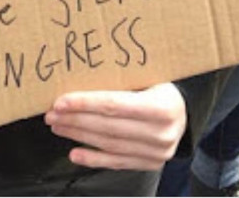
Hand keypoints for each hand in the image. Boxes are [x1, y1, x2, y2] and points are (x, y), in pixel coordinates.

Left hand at [44, 83, 186, 170]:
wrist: (186, 108)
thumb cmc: (161, 83)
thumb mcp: (149, 74)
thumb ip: (122, 79)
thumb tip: (80, 74)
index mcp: (162, 106)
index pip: (114, 105)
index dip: (84, 103)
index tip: (60, 101)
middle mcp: (161, 133)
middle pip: (108, 127)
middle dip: (75, 120)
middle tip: (52, 114)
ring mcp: (157, 153)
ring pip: (109, 145)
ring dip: (79, 136)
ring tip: (58, 126)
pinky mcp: (151, 164)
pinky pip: (117, 162)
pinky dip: (93, 159)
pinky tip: (74, 152)